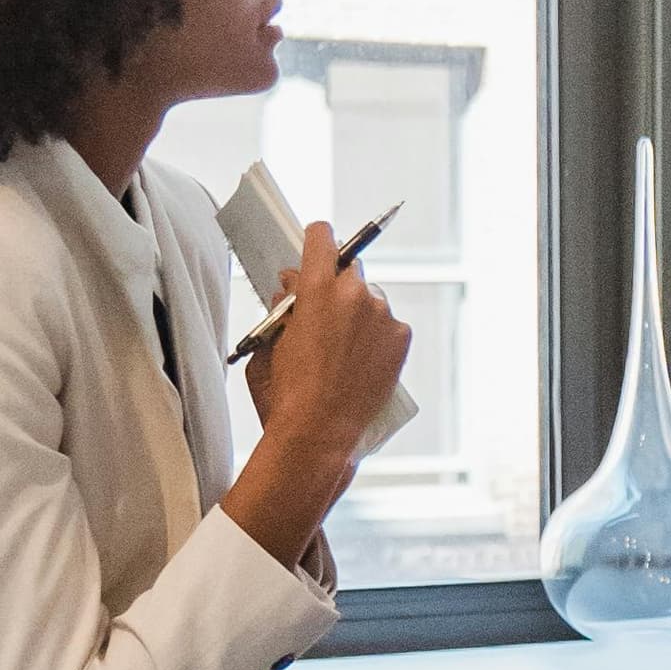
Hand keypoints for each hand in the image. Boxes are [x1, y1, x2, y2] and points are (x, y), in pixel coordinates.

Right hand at [243, 227, 412, 478]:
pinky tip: (361, 360)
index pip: (321, 237)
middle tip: (323, 314)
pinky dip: (377, 336)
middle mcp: (355, 293)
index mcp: (317, 288)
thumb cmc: (286, 393)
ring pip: (370, 299)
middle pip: (348, 270)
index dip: (316, 240)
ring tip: (342, 349)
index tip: (315, 247)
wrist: (318, 432)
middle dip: (335, 286)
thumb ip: (282, 306)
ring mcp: (383, 315)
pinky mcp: (401, 337)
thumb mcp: (268, 342)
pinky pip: (388, 325)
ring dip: (358, 313)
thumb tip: (289, 287)